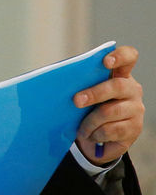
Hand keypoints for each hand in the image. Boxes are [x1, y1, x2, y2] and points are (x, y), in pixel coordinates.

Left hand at [74, 45, 143, 164]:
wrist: (97, 137)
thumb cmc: (88, 108)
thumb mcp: (84, 94)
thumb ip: (79, 84)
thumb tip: (58, 81)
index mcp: (120, 74)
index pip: (128, 57)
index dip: (119, 56)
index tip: (105, 61)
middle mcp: (132, 89)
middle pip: (117, 86)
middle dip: (94, 93)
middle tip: (76, 101)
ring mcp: (136, 109)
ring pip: (111, 111)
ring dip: (90, 122)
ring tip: (80, 129)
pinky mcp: (134, 129)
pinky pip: (111, 130)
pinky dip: (96, 134)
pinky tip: (90, 136)